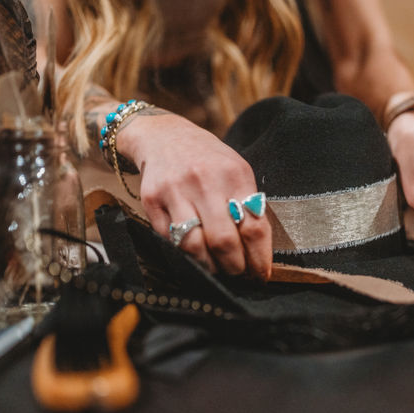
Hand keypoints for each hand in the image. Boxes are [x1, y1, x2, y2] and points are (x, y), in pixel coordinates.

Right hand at [119, 112, 271, 279]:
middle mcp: (205, 181)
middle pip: (224, 241)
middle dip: (234, 267)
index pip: (254, 227)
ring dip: (209, 266)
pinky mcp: (152, 200)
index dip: (259, 258)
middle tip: (238, 272)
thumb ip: (248, 205)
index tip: (261, 274)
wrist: (163, 136)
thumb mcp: (236, 171)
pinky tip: (195, 255)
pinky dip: (185, 254)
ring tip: (217, 268)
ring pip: (194, 246)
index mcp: (234, 175)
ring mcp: (176, 191)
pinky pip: (170, 240)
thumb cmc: (207, 160)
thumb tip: (260, 249)